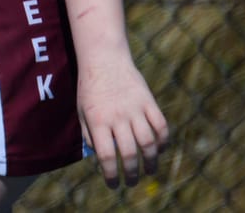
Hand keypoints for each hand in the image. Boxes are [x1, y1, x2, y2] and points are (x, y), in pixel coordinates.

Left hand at [78, 55, 167, 187]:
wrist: (104, 59)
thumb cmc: (90, 88)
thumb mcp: (81, 110)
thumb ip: (88, 134)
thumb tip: (99, 159)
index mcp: (97, 120)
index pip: (107, 156)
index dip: (111, 175)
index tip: (114, 184)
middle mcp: (117, 117)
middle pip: (130, 153)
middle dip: (132, 173)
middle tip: (132, 182)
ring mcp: (135, 109)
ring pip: (149, 143)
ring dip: (151, 162)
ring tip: (149, 171)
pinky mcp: (149, 102)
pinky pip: (161, 126)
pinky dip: (163, 141)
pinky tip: (160, 149)